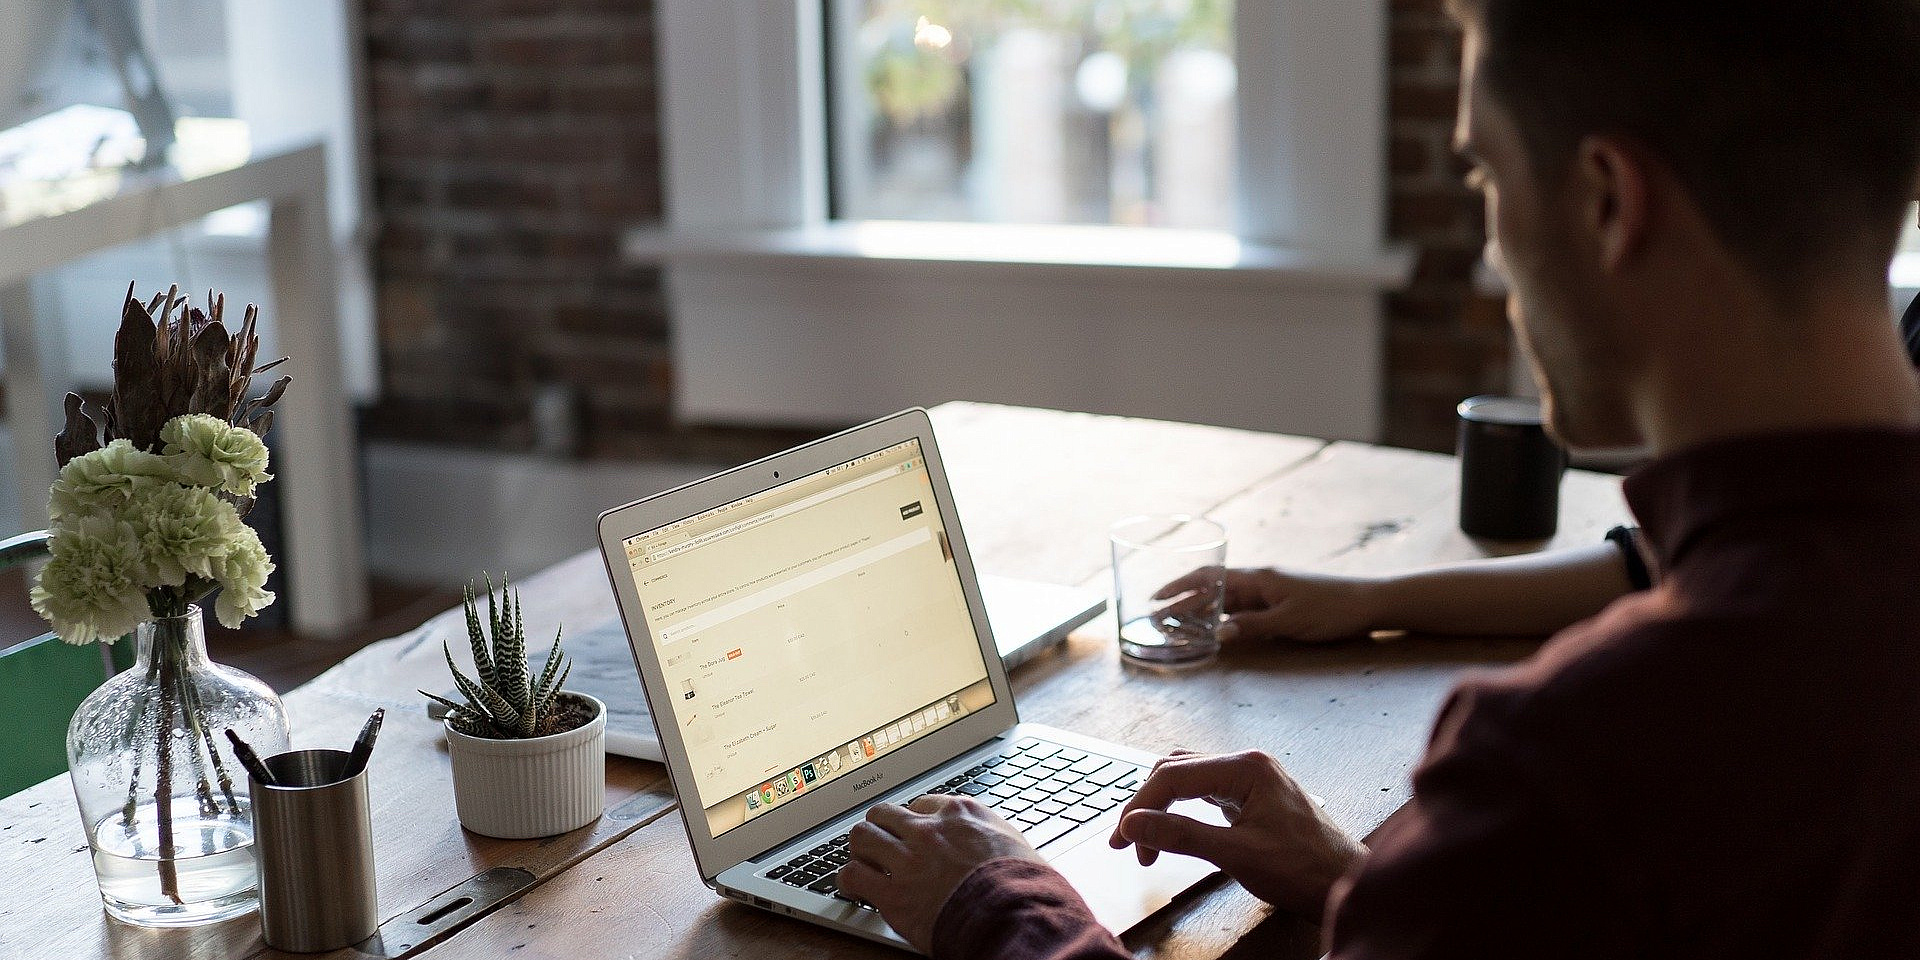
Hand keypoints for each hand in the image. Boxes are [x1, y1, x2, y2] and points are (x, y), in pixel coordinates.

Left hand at [838, 794, 1044, 951]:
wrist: (1015, 916)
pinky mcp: (892, 894)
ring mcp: (908, 860)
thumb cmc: (1025, 886)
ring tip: (862, 860)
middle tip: (881, 843)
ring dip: (861, 849)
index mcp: (961, 815)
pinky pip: (852, 875)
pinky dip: (848, 880)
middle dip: (881, 828)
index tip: (914, 832)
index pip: (923, 804)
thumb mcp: (1015, 845)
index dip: (915, 820)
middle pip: (884, 813)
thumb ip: (992, 839)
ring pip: (862, 836)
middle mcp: (929, 830)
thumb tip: (993, 846)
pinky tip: (852, 886)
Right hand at [1108, 750, 1363, 915]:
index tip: (1123, 838)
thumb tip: (1134, 824)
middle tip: (1127, 844)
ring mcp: (1251, 779)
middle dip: (1146, 806)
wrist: (1345, 884)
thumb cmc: (1305, 869)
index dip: (1140, 806)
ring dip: (1162, 808)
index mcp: (1246, 767)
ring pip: (1187, 780)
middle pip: (1176, 771)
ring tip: (1145, 843)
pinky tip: (1173, 830)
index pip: (1173, 776)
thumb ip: (1181, 835)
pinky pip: (1204, 792)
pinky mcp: (1252, 796)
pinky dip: (1181, 811)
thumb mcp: (1236, 854)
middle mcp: (1247, 764)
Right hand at [1155, 567, 1380, 643]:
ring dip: (1201, 611)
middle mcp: (1259, 582)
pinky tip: (1214, 630)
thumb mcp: (1290, 621)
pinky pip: (1243, 610)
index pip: (1209, 577)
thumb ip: (1253, 626)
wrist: (1368, 603)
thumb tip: (1218, 633)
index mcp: (1258, 578)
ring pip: (1226, 600)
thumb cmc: (1331, 609)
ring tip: (1177, 626)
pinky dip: (1224, 618)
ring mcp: (1269, 593)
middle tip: (1157, 618)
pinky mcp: (1279, 604)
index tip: (1156, 598)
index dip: (1179, 586)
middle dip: (1183, 601)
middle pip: (1213, 589)